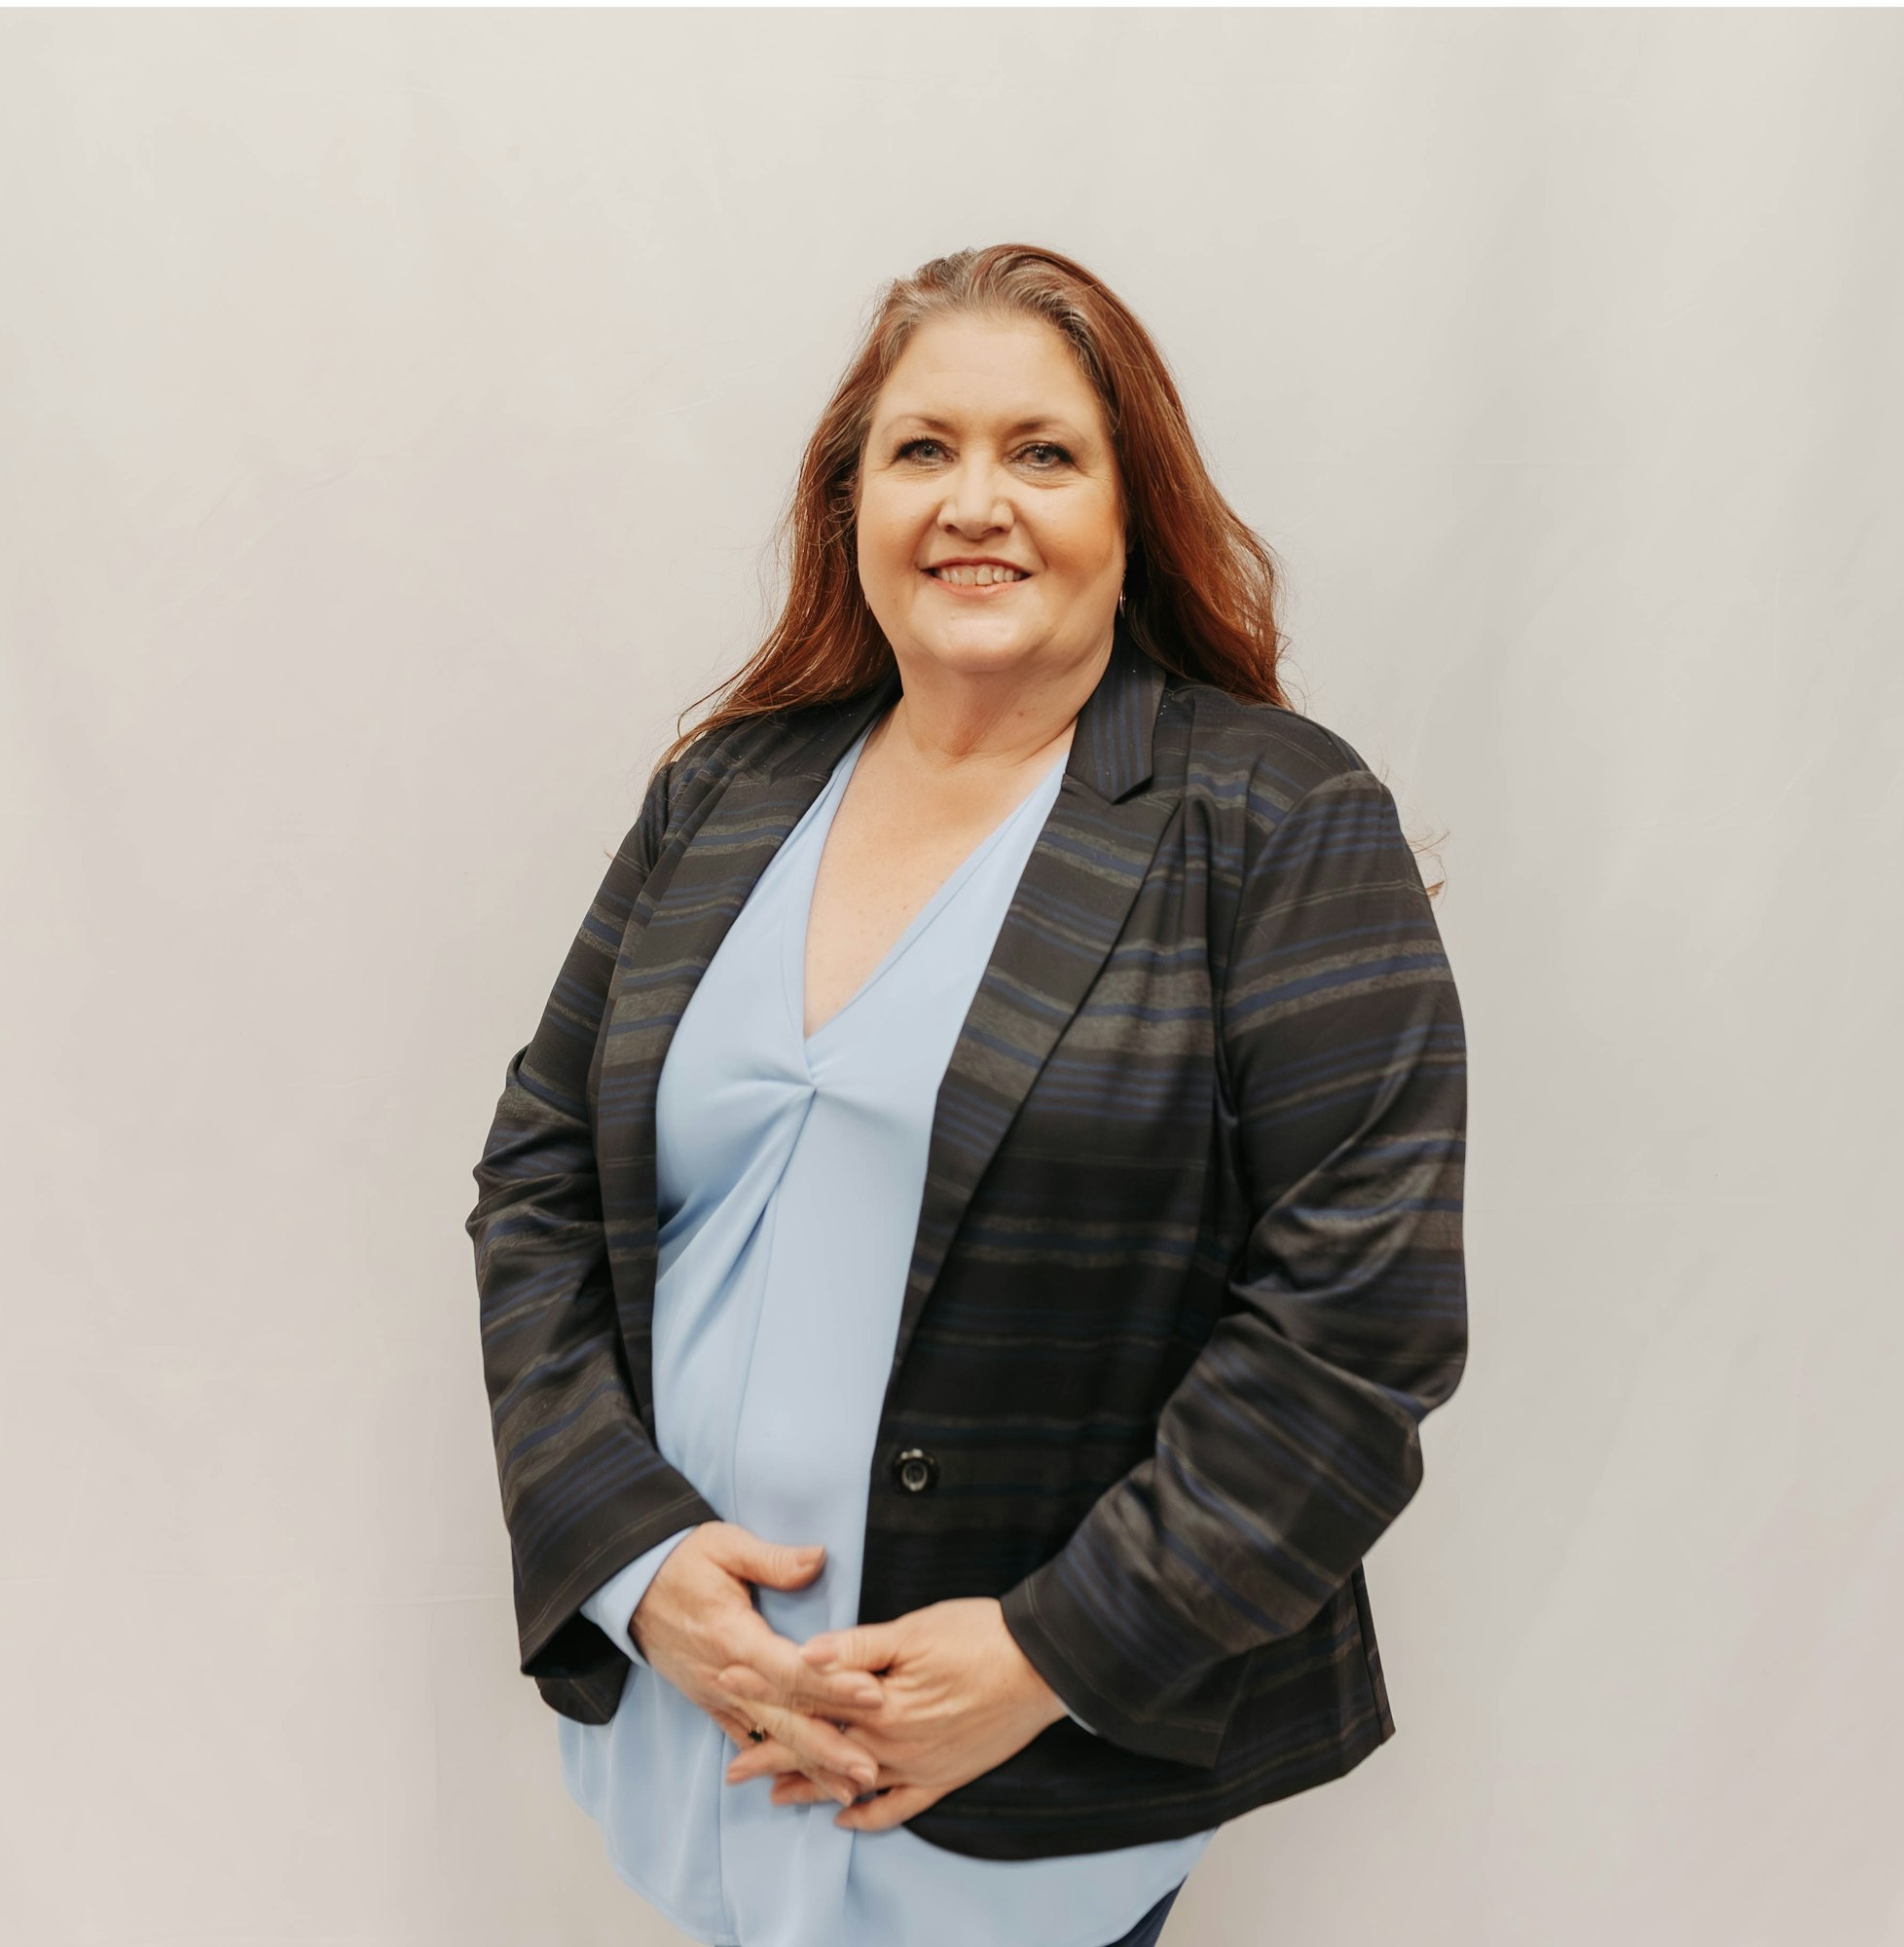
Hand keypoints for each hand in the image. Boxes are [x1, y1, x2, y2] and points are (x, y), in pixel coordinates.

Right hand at [628, 1522, 888, 1807]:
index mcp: (734, 1635)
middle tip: (870, 1771)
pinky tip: (799, 1783)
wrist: (630, 1582)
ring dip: (808, 1764)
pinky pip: (743, 1737)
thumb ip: (773, 1559)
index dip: (831, 1684)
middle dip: (828, 1748)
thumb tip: (818, 1558)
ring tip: (848, 1790)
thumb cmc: (683, 1559)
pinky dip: (772, 1762)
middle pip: (783, 1717)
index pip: (790, 1668)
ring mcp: (716, 1693)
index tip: (872, 1695)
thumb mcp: (726, 1545)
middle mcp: (725, 1675)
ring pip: (768, 1736)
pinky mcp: (709, 1700)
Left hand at [715, 1597, 1070, 1829]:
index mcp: (878, 1704)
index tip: (726, 1685)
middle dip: (772, 1754)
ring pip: (851, 1783)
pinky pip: (898, 1807)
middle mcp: (891, 1744)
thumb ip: (855, 1649)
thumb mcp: (913, 1630)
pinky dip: (869, 1817)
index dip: (765, 1691)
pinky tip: (846, 1820)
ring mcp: (918, 1766)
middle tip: (732, 1766)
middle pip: (820, 1750)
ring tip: (774, 1795)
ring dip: (810, 1788)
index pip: (808, 1700)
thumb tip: (804, 1655)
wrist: (1042, 1665)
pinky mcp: (944, 1777)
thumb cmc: (978, 1636)